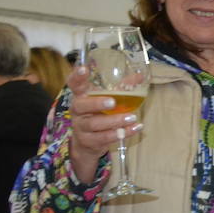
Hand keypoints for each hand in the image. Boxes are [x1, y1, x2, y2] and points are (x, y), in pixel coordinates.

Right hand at [64, 65, 143, 182]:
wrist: (86, 143)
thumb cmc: (98, 115)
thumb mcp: (107, 100)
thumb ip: (122, 88)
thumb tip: (139, 76)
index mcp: (81, 96)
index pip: (74, 84)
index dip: (77, 76)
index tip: (84, 69)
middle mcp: (77, 111)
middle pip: (81, 105)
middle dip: (97, 103)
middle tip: (113, 102)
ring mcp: (81, 127)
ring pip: (94, 124)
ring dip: (114, 121)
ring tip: (132, 117)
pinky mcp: (88, 141)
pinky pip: (104, 138)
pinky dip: (120, 133)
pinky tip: (135, 128)